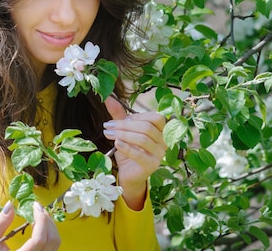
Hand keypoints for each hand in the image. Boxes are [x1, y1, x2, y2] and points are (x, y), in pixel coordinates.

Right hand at [0, 201, 59, 250]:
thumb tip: (10, 205)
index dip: (40, 220)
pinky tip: (40, 225)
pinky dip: (50, 231)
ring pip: (56, 242)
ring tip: (38, 214)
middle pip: (52, 239)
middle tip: (37, 207)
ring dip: (50, 224)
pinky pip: (54, 244)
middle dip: (46, 219)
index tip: (34, 206)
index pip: (39, 240)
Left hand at [103, 95, 166, 209]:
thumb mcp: (124, 131)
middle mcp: (164, 141)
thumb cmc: (129, 150)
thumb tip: (108, 97)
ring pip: (143, 139)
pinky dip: (127, 147)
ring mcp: (160, 154)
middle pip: (147, 127)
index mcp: (161, 130)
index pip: (155, 118)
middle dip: (125, 125)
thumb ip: (119, 115)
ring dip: (123, 135)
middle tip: (107, 126)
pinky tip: (116, 143)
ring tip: (108, 134)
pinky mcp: (152, 166)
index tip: (118, 120)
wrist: (129, 174)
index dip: (136, 116)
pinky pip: (140, 155)